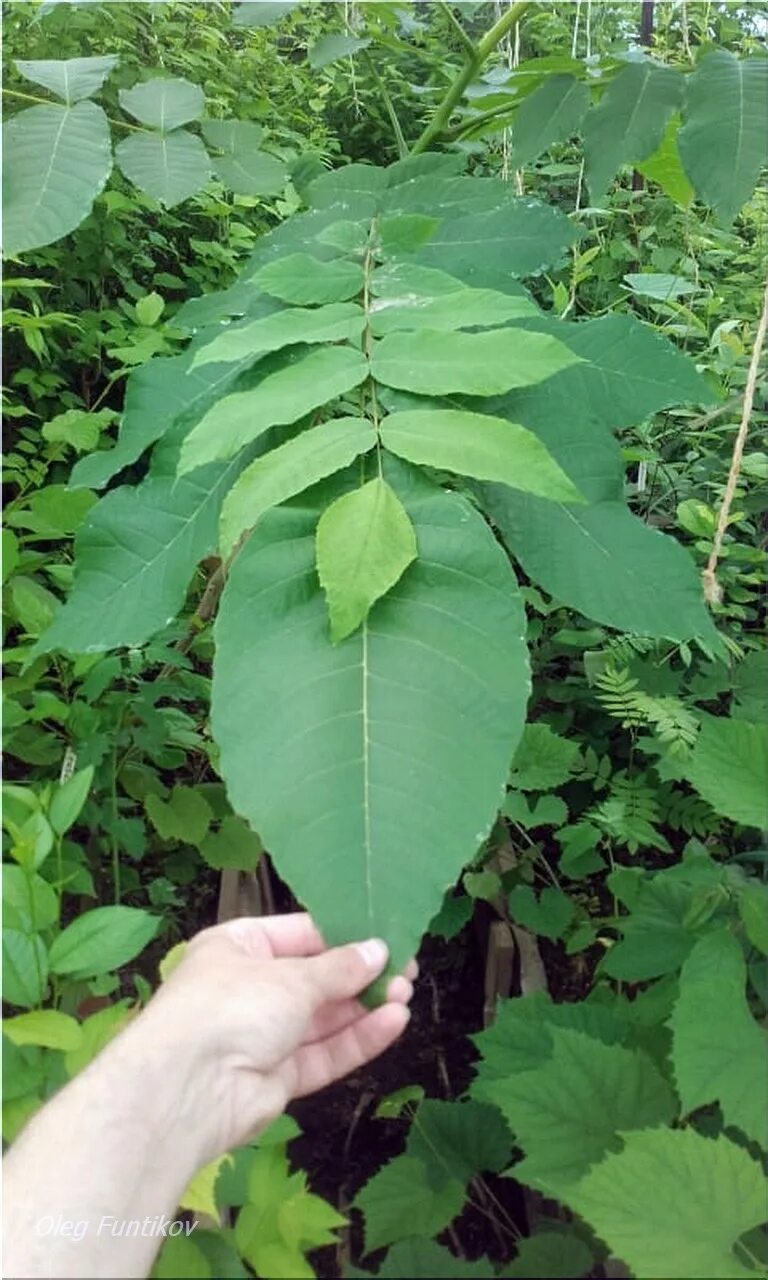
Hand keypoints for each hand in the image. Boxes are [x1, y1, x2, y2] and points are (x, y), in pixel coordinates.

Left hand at [128, 914, 414, 1162]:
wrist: (186, 1090)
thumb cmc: (230, 1007)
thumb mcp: (290, 977)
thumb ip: (339, 968)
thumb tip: (379, 951)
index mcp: (239, 947)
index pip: (300, 934)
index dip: (344, 937)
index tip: (388, 939)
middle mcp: (249, 988)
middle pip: (315, 979)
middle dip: (360, 976)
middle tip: (407, 971)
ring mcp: (262, 1035)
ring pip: (323, 1018)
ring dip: (364, 1007)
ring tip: (406, 995)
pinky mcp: (277, 1077)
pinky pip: (322, 1053)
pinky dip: (356, 1039)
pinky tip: (393, 1022)